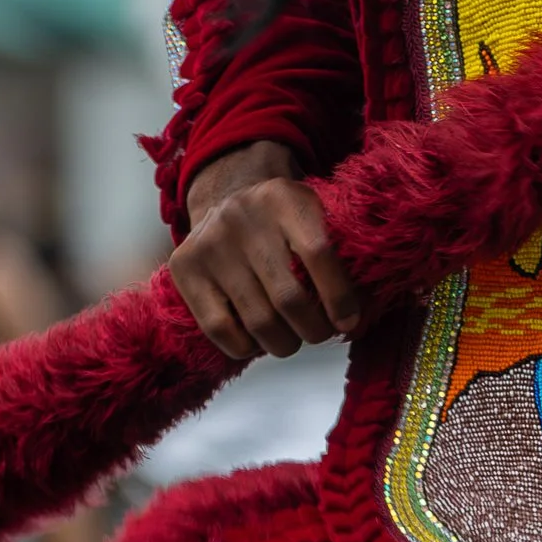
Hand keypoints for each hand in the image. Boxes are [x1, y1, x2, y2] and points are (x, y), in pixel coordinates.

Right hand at [173, 142, 362, 360]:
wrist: (227, 194)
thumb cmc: (284, 220)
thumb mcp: (313, 215)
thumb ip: (339, 256)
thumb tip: (356, 322)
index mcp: (285, 198)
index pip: (319, 254)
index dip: (340, 297)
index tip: (349, 322)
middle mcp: (244, 218)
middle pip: (288, 298)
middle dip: (313, 330)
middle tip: (319, 333)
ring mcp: (210, 244)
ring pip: (258, 321)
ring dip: (284, 343)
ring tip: (291, 339)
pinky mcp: (185, 268)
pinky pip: (219, 329)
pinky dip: (245, 347)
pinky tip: (256, 339)